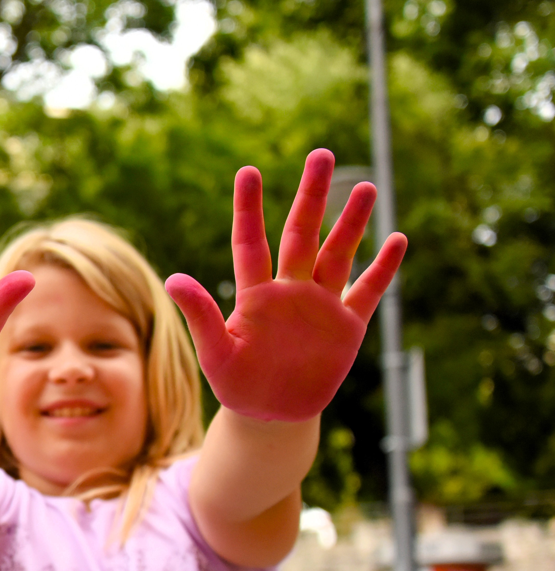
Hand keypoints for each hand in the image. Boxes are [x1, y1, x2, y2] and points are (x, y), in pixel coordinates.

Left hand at [164, 150, 407, 421]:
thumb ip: (200, 314)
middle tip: (321, 155)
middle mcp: (289, 290)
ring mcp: (320, 305)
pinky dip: (383, 268)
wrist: (271, 415)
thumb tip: (174, 278)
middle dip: (311, 197)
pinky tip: (397, 240)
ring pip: (338, 254)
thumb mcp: (215, 352)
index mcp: (254, 294)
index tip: (248, 171)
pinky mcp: (346, 327)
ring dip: (352, 223)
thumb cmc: (236, 384)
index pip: (251, 242)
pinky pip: (367, 291)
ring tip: (364, 187)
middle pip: (302, 234)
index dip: (248, 208)